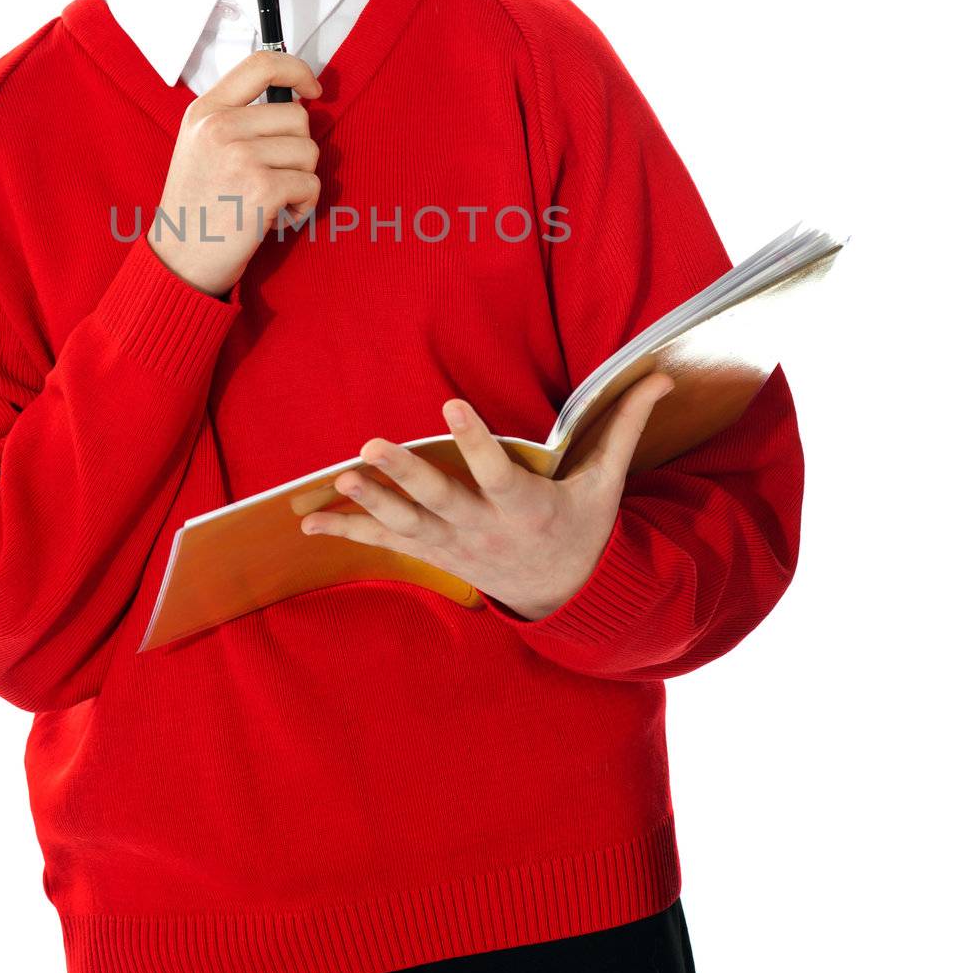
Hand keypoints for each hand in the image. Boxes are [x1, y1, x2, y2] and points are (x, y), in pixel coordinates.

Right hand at [150, 51, 323, 299]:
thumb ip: (237, 117)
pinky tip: (276, 217)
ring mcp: (240, 156)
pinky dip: (303, 206)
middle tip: (272, 177)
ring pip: (309, 151)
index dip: (298, 70)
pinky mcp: (262, 188)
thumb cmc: (197, 205)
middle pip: (297, 116)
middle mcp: (219, 126)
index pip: (262, 64)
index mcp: (205, 110)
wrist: (179, 259)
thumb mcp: (200, 145)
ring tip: (271, 200)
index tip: (313, 89)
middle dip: (297, 150)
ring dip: (300, 180)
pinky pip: (311, 184)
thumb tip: (294, 100)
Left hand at [298, 371, 675, 619]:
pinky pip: (385, 543)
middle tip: (371, 447)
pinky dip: (349, 530)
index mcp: (526, 506)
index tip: (452, 402)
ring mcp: (454, 546)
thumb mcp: (607, 482)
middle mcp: (484, 529)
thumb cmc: (584, 526)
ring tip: (338, 478)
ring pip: (406, 524)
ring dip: (371, 503)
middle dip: (405, 475)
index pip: (497, 470)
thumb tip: (662, 375)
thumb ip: (625, 425)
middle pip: (439, 501)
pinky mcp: (433, 554)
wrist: (567, 597)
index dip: (474, 440)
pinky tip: (309, 519)